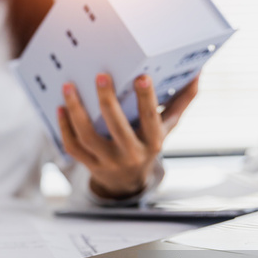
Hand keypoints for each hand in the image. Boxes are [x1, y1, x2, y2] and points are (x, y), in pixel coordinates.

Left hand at [58, 73, 198, 199]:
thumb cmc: (148, 146)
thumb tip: (197, 73)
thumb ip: (181, 102)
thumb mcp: (167, 128)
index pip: (151, 118)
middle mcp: (130, 154)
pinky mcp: (88, 164)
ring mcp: (107, 161)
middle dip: (107, 101)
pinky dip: (64, 126)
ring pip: (87, 137)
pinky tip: (60, 107)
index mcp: (153, 142)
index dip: (146, 98)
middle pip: (116, 127)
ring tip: (68, 87)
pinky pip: (72, 146)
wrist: (127, 183)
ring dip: (76, 111)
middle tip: (100, 76)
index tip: (141, 77)